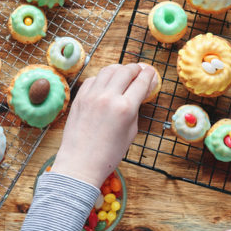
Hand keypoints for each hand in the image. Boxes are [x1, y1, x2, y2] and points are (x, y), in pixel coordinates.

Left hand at [50, 63, 157, 187]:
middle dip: (136, 68)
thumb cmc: (108, 153)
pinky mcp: (79, 97)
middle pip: (126, 71)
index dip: (149, 75)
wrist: (81, 162)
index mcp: (125, 108)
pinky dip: (103, 77)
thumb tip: (138, 94)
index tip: (151, 72)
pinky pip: (94, 79)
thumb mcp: (131, 132)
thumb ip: (135, 109)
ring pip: (108, 70)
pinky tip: (107, 82)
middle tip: (140, 70)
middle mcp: (108, 97)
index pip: (141, 82)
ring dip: (119, 69)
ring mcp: (92, 95)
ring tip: (124, 72)